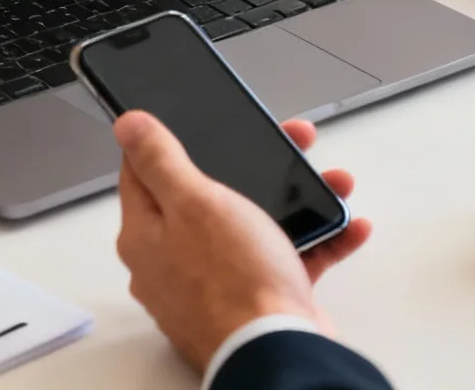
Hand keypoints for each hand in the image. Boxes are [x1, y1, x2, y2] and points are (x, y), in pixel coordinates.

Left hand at [114, 111, 373, 373]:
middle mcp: (176, 262)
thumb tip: (128, 126)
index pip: (145, 173)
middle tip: (289, 144)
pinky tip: (345, 227)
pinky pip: (289, 259)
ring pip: (256, 225)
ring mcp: (217, 284)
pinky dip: (319, 240)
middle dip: (256, 166)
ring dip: (298, 199)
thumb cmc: (233, 285)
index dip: (172, 140)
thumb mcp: (195, 202)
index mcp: (148, 235)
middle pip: (211, 196)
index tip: (198, 122)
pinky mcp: (257, 301)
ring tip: (331, 183)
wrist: (278, 351)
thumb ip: (161, 160)